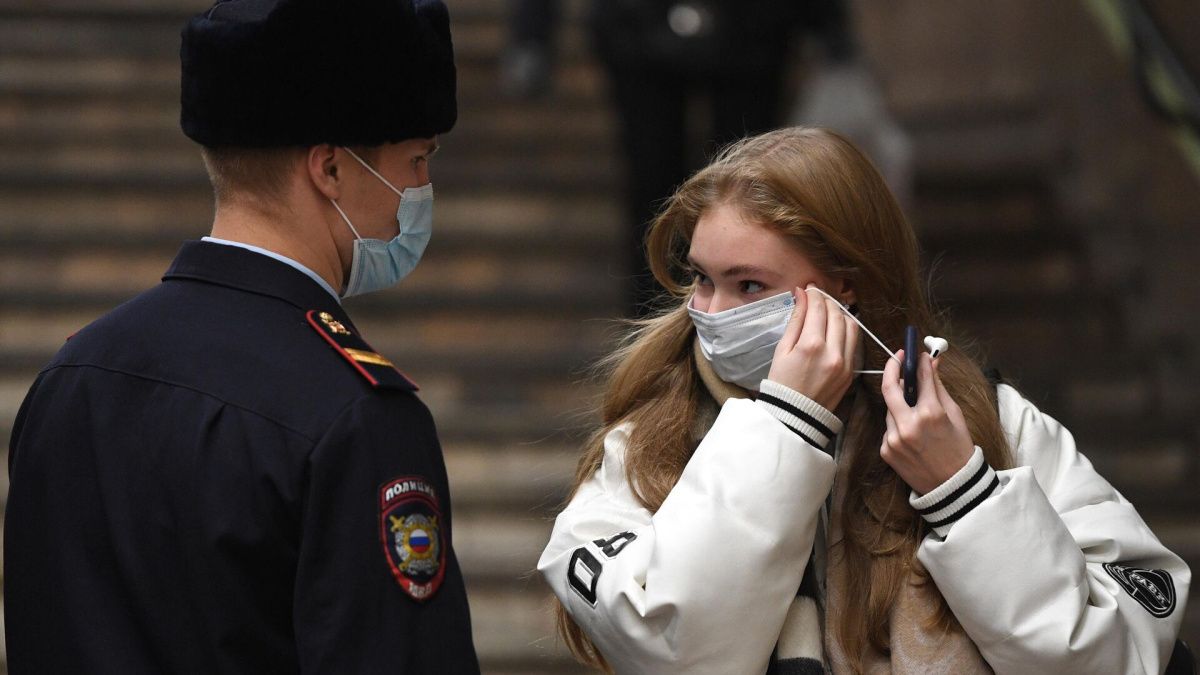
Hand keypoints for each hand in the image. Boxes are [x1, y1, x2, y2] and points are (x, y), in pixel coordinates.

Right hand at [766, 285, 859, 410]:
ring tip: (827, 312)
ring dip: (840, 314)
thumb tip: (801, 295)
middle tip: (817, 297)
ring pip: (851, 325)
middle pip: (836, 314)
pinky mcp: (851, 371)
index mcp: (811, 345)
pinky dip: (848, 330)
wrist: (795, 415)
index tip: (809, 288)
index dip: (814, 294)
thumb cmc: (782, 383)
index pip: (818, 308)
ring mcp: (845, 362)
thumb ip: (795, 320)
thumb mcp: (782, 350)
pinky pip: (855, 342)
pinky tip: (836, 328)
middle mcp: (832, 352)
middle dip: (827, 301)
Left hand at [880, 351, 973, 494]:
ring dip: (900, 403)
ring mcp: (893, 439)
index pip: (920, 377)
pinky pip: (888, 427)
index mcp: (931, 414)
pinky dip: (898, 423)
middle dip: (892, 368)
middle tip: (897, 358)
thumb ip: (938, 387)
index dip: (917, 362)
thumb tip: (930, 362)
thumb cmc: (958, 448)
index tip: (915, 353)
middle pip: (890, 387)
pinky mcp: (885, 450)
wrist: (952, 487)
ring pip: (890, 409)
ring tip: (916, 412)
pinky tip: (912, 434)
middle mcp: (908, 425)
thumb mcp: (954, 415)